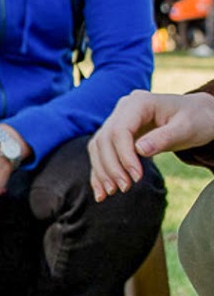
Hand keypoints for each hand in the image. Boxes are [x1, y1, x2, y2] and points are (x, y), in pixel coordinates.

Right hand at [88, 90, 213, 201]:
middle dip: (111, 167)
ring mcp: (117, 121)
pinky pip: (101, 154)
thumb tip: (140, 150)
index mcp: (139, 103)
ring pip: (98, 148)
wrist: (197, 116)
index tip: (137, 177)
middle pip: (104, 140)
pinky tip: (101, 192)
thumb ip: (164, 137)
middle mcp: (122, 110)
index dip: (124, 156)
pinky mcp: (116, 136)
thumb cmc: (196, 119)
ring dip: (102, 172)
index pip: (120, 131)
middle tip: (125, 188)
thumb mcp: (187, 128)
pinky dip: (99, 173)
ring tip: (111, 193)